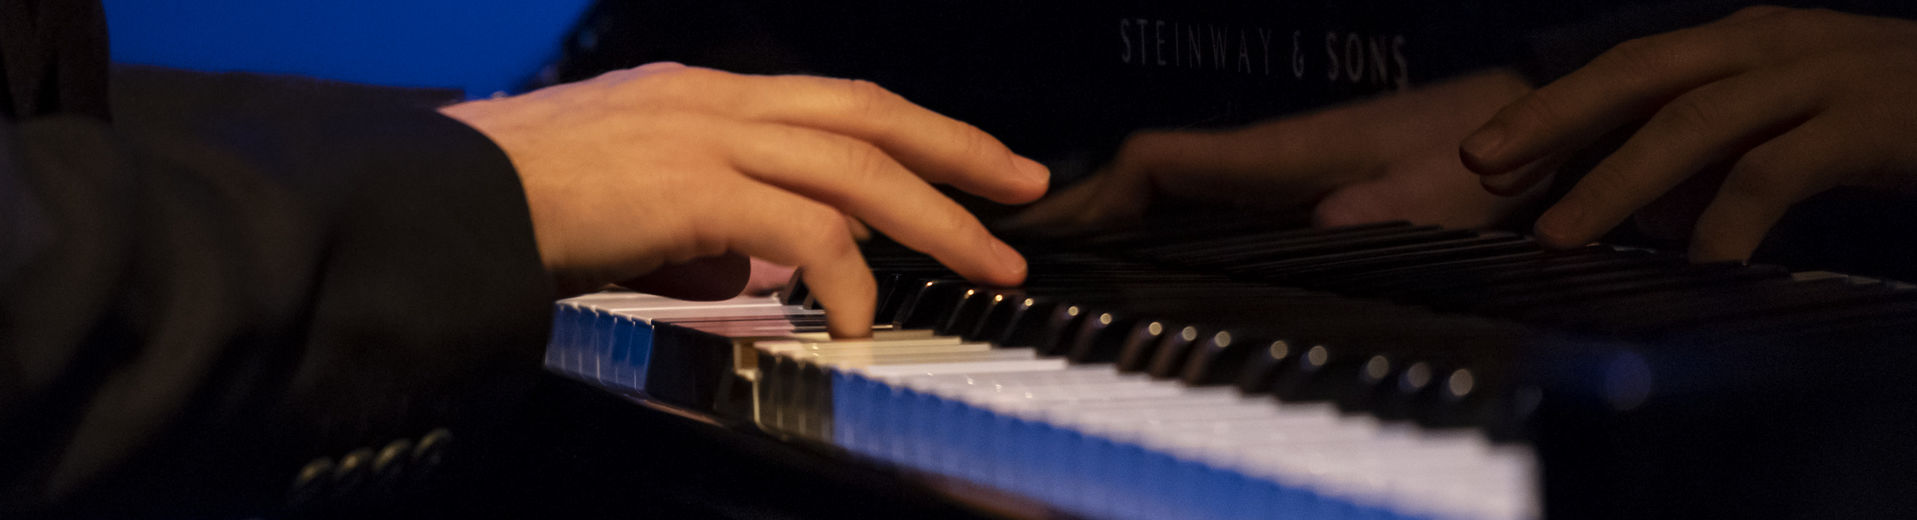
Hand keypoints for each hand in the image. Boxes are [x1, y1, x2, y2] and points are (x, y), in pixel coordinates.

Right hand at [441, 63, 1047, 336]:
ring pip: (857, 166)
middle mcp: (715, 99)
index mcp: (703, 94)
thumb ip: (701, 231)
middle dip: (958, 151)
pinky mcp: (692, 187)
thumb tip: (751, 274)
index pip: (835, 102)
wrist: (440, 200)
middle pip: (868, 114)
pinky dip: (847, 276)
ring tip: (990, 262)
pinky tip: (862, 318)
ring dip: (936, 216)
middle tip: (1024, 187)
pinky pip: (803, 232)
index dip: (912, 131)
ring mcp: (705, 135)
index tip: (968, 162)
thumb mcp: (629, 205)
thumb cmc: (517, 205)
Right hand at [1007, 69, 1540, 230]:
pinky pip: (1212, 201)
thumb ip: (1380, 211)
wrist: (1529, 120)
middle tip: (1031, 251)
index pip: (1158, 161)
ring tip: (1073, 258)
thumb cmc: (1484, 151)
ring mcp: (1285, 168)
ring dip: (1122, 218)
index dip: (1096, 193)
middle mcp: (1269, 156)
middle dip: (1087, 210)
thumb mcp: (1438, 191)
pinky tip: (1156, 254)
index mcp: (1280, 153)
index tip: (1048, 227)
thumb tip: (1322, 225)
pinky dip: (1166, 224)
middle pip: (1149, 177)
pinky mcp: (1308, 182)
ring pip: (1176, 189)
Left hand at [1462, 7, 1916, 260]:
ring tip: (1562, 235)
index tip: (1485, 159)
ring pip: (1696, 119)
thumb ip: (1718, 168)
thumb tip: (1647, 219)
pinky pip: (1781, 168)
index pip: (1628, 68)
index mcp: (1745, 40)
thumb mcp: (1793, 133)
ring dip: (1619, 180)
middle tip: (1483, 166)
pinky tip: (1698, 263)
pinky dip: (1729, 219)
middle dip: (1554, 119)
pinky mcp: (1870, 121)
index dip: (1554, 111)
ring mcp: (1822, 75)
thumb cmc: (1897, 120)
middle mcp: (1773, 43)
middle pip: (1641, 72)